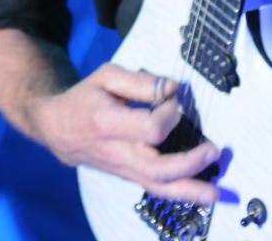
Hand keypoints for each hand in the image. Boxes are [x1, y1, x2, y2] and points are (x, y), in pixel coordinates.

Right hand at [36, 63, 219, 203]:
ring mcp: (121, 169)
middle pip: (156, 168)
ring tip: (214, 193)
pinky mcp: (126, 176)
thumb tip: (172, 88)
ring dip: (188, 192)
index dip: (168, 114)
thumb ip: (139, 82)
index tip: (173, 99)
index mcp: (108, 122)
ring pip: (156, 187)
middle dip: (189, 163)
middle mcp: (116, 152)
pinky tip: (198, 196)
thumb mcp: (106, 75)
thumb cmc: (85, 97)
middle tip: (213, 150)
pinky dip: (178, 195)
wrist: (57, 127)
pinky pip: (153, 189)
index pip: (149, 128)